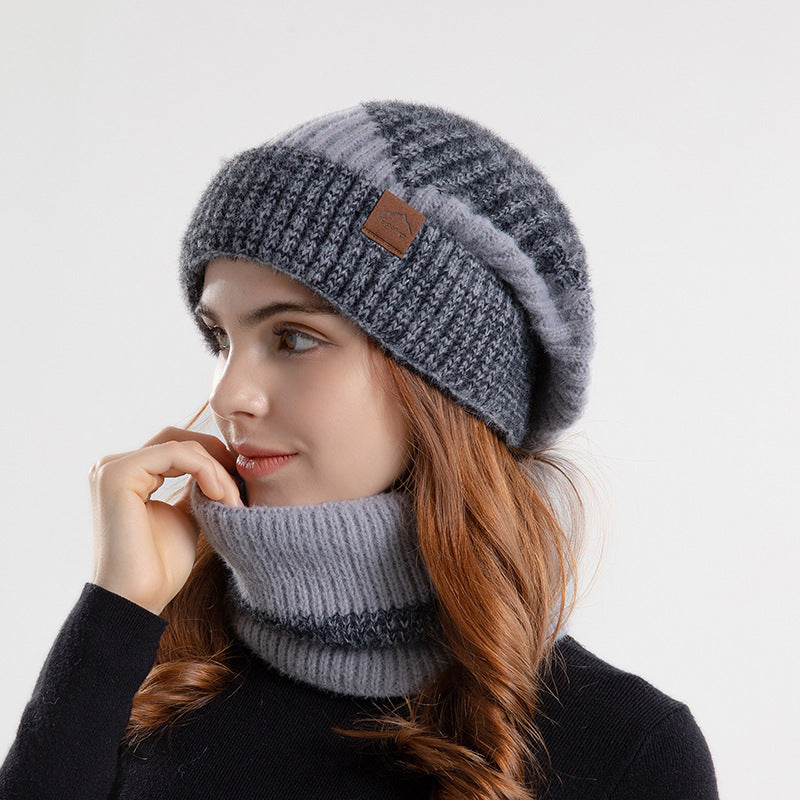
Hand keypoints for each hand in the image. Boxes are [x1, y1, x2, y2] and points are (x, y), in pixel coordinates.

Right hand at [89, 426, 242, 614]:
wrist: (140, 601)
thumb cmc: (161, 567)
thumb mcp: (186, 516)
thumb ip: (194, 488)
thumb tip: (218, 464)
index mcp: (128, 475)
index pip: (178, 448)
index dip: (214, 460)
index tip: (241, 482)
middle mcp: (113, 466)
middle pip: (181, 440)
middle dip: (218, 460)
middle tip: (242, 487)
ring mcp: (112, 468)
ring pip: (182, 447)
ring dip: (216, 469)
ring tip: (233, 499)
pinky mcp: (117, 474)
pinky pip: (175, 453)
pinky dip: (205, 469)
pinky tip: (220, 494)